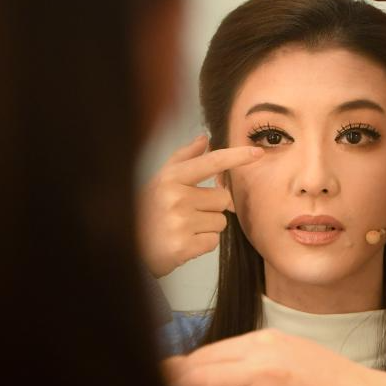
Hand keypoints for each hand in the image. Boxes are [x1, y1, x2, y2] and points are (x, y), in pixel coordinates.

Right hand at [138, 134, 262, 276]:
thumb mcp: (160, 180)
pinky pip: (213, 241)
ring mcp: (179, 223)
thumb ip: (184, 158)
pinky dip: (203, 243)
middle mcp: (175, 198)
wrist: (127, 247)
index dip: (236, 156)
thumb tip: (205, 138)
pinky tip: (184, 242)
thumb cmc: (148, 211)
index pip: (211, 162)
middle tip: (189, 213)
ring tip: (184, 228)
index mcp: (171, 178)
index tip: (257, 152)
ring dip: (208, 226)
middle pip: (223, 198)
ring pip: (221, 221)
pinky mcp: (183, 247)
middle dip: (213, 207)